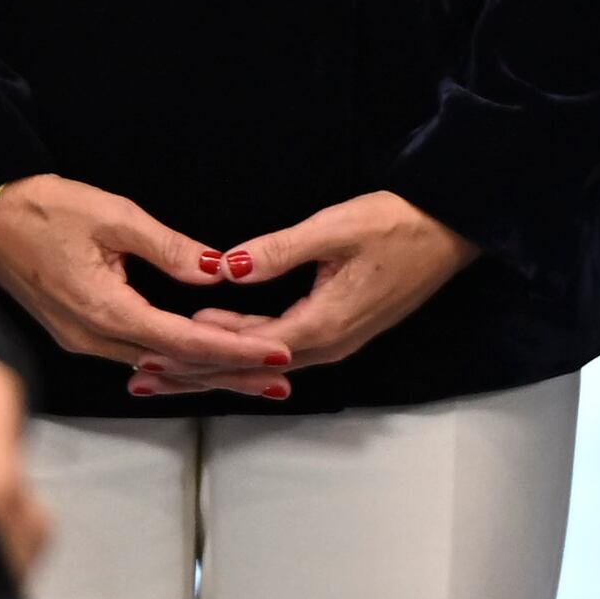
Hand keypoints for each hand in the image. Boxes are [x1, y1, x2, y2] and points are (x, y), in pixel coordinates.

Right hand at [0, 174, 285, 391]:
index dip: (233, 350)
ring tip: (255, 373)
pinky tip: (204, 359)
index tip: (276, 353)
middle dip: (230, 372)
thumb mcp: (115, 218)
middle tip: (281, 378)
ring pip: (157, 364)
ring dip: (206, 369)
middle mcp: (92, 336)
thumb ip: (170, 248)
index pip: (183, 341)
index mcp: (104, 310)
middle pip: (174, 364)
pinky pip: (136, 353)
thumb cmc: (47, 211)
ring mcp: (83, 338)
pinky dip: (176, 358)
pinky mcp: (80, 330)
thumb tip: (217, 270)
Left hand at [131, 192, 474, 397]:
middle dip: (195, 371)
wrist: (457, 229)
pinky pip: (283, 349)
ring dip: (217, 363)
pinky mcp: (346, 327)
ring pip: (265, 361)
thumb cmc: (401, 223)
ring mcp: (340, 340)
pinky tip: (224, 343)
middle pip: (249, 367)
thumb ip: (279, 251)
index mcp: (323, 324)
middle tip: (142, 375)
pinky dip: (245, 349)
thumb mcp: (337, 228)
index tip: (151, 354)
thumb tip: (227, 269)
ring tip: (170, 367)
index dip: (197, 354)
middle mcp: (329, 344)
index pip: (245, 350)